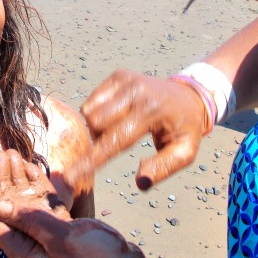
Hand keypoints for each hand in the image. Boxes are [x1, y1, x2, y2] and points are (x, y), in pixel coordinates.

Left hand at [0, 150, 172, 257]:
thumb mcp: (62, 239)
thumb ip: (31, 220)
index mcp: (25, 256)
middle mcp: (32, 247)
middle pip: (9, 210)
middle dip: (2, 181)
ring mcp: (47, 238)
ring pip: (26, 205)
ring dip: (19, 180)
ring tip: (12, 154)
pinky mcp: (63, 231)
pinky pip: (44, 205)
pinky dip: (38, 187)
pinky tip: (32, 168)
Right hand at [66, 69, 204, 189]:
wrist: (189, 95)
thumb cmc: (184, 128)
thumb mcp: (185, 152)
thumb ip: (164, 168)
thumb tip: (140, 182)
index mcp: (151, 111)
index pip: (114, 140)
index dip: (90, 161)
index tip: (68, 177)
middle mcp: (135, 91)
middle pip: (95, 125)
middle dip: (100, 141)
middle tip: (121, 143)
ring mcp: (124, 79)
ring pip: (89, 112)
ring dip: (97, 128)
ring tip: (120, 129)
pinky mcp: (118, 75)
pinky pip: (91, 101)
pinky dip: (98, 114)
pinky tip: (118, 115)